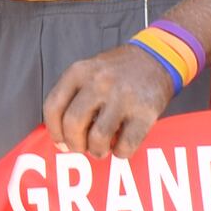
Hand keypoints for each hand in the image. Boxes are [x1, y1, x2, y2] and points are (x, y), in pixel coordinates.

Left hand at [42, 42, 174, 160]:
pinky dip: (120, 152)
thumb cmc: (117, 72)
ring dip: (96, 151)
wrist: (157, 58)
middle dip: (74, 144)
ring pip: (98, 138)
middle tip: (81, 148)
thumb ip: (73, 95)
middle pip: (73, 124)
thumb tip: (62, 135)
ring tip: (101, 149)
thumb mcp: (89, 71)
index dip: (54, 132)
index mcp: (79, 72)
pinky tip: (120, 146)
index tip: (61, 142)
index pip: (53, 107)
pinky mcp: (145, 112)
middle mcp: (99, 82)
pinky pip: (125, 145)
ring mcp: (123, 97)